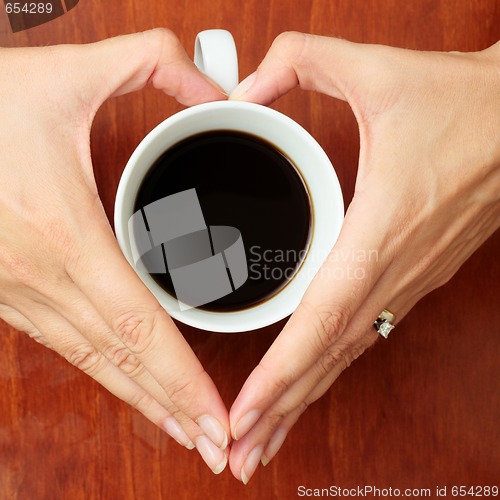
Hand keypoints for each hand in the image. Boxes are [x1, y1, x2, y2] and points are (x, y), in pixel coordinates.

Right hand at [0, 29, 230, 473]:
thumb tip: (216, 90)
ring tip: (188, 432)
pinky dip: (110, 375)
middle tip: (219, 445)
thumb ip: (152, 65)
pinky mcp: (13, 294)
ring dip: (144, 402)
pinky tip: (134, 388)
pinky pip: (70, 347)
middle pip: (122, 362)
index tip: (217, 416)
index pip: (139, 328)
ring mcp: (21, 294)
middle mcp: (40, 279)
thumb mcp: (70, 71)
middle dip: (173, 410)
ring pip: (95, 365)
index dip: (181, 379)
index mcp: (62, 236)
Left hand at [227, 33, 499, 481]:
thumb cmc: (461, 105)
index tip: (243, 415)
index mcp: (377, 235)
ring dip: (302, 401)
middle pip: (327, 361)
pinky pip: (360, 337)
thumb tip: (243, 87)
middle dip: (281, 412)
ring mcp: (403, 284)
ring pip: (344, 358)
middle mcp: (390, 275)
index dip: (280, 374)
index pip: (319, 322)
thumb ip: (302, 62)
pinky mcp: (407, 279)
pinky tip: (305, 387)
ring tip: (262, 442)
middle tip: (238, 456)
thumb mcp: (375, 69)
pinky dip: (326, 370)